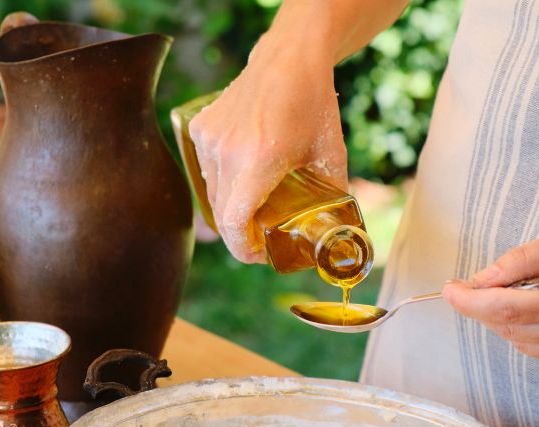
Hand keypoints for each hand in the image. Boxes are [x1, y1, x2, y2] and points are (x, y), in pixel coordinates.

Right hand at [189, 33, 346, 263]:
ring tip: (258, 206)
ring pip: (213, 194)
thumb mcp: (331, 155)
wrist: (289, 58)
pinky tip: (247, 174)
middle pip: (223, 215)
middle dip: (241, 234)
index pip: (234, 224)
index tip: (260, 255)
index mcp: (258, 163)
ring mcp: (209, 139)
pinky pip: (207, 170)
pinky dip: (224, 182)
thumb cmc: (313, 104)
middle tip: (264, 239)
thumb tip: (337, 229)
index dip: (244, 249)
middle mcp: (226, 153)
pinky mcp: (200, 128)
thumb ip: (333, 195)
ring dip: (232, 207)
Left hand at [442, 222, 538, 379]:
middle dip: (486, 305)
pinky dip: (531, 333)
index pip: (507, 310)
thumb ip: (522, 259)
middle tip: (483, 283)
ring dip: (509, 319)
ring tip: (532, 291)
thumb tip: (480, 279)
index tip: (449, 290)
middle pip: (509, 328)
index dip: (470, 301)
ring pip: (521, 343)